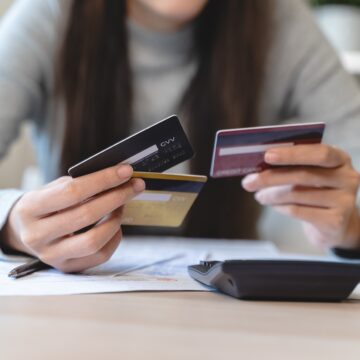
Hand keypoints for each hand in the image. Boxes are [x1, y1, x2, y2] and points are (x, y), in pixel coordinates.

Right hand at [2, 164, 144, 271]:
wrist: (24, 231)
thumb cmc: (45, 205)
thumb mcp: (52, 189)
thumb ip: (79, 184)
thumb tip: (117, 178)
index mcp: (30, 209)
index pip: (73, 192)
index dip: (103, 180)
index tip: (125, 171)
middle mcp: (37, 235)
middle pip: (86, 215)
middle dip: (117, 197)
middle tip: (135, 185)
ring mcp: (51, 255)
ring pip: (94, 240)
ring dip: (116, 219)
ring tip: (122, 204)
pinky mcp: (67, 267)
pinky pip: (100, 255)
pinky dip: (114, 238)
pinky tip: (115, 225)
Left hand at [242, 144, 359, 248]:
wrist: (335, 224)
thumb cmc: (316, 191)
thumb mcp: (311, 173)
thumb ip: (293, 166)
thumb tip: (257, 165)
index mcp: (340, 159)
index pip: (319, 153)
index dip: (292, 154)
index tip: (267, 155)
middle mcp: (347, 178)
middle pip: (303, 175)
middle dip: (271, 177)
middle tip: (249, 182)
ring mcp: (344, 201)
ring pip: (297, 194)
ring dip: (271, 195)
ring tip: (258, 195)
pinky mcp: (335, 221)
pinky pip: (298, 211)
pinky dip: (280, 207)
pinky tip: (272, 205)